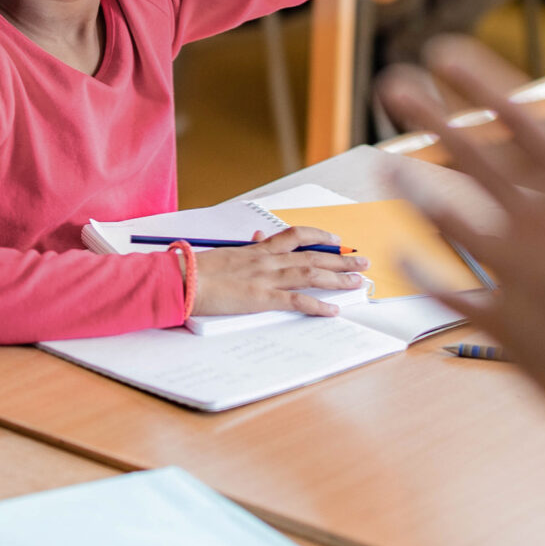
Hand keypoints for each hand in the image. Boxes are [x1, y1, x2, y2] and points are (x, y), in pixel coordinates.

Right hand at [192, 227, 368, 317]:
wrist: (182, 279)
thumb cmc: (198, 269)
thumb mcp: (226, 253)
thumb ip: (247, 248)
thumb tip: (259, 237)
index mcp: (257, 249)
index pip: (296, 236)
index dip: (320, 235)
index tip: (336, 238)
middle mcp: (267, 260)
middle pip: (313, 255)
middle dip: (341, 258)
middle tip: (362, 261)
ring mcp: (266, 278)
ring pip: (311, 274)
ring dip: (338, 278)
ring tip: (358, 281)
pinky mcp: (262, 298)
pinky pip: (296, 301)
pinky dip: (317, 305)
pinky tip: (333, 310)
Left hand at [379, 39, 544, 404]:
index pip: (526, 122)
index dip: (482, 83)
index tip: (445, 52)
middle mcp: (541, 223)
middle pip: (472, 159)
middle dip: (430, 117)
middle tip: (394, 84)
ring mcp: (514, 272)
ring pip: (447, 221)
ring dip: (414, 192)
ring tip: (385, 166)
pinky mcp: (501, 322)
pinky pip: (448, 295)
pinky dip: (422, 277)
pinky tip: (400, 260)